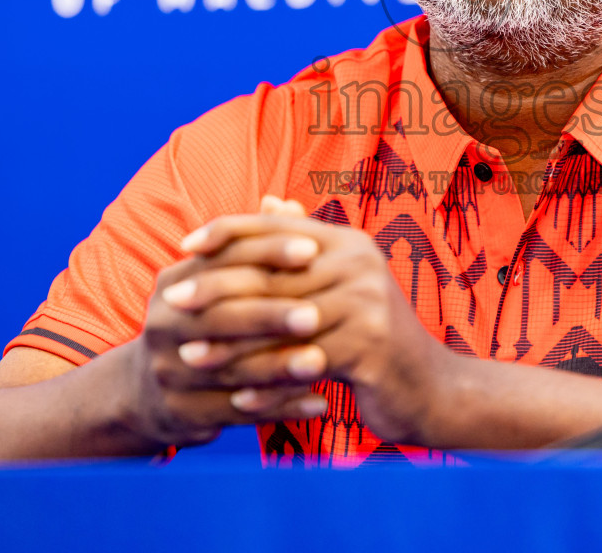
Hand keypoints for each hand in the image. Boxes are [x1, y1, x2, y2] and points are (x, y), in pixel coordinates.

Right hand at [127, 198, 330, 448]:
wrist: (145, 391)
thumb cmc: (201, 323)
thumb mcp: (212, 282)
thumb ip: (250, 247)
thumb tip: (284, 202)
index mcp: (174, 284)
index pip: (221, 261)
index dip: (267, 253)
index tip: (314, 249)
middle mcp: (164, 325)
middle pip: (221, 316)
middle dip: (271, 315)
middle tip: (317, 313)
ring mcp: (168, 372)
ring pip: (230, 369)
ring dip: (279, 367)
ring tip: (324, 362)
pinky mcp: (181, 413)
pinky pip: (237, 412)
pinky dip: (280, 408)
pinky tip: (319, 402)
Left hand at [170, 197, 456, 445]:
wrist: (430, 387)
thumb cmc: (372, 336)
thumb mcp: (343, 282)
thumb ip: (304, 245)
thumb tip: (268, 201)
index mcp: (347, 243)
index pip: (275, 227)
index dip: (226, 231)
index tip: (183, 246)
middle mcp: (359, 264)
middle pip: (270, 273)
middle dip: (215, 290)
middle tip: (170, 304)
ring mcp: (367, 304)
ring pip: (279, 324)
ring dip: (229, 345)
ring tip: (188, 356)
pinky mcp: (370, 347)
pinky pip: (302, 365)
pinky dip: (266, 385)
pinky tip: (235, 400)